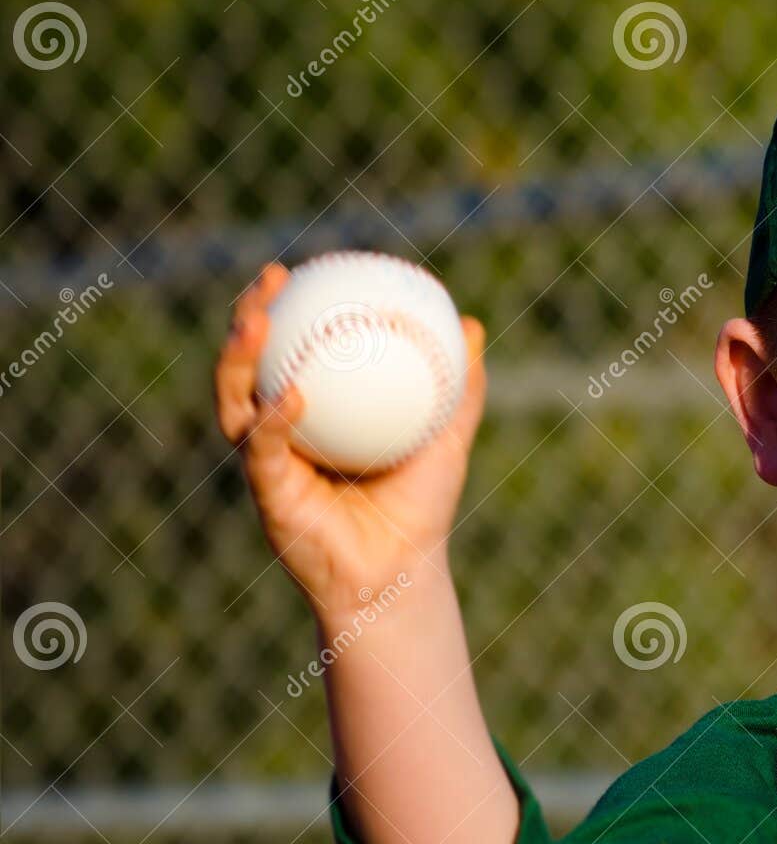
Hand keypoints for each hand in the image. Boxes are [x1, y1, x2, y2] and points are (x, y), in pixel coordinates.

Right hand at [213, 262, 487, 616]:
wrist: (402, 575)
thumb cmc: (421, 510)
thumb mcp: (448, 439)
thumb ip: (460, 387)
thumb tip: (472, 326)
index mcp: (316, 413)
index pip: (290, 346)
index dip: (287, 306)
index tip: (302, 268)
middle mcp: (282, 431)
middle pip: (248, 363)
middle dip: (247, 315)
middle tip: (271, 281)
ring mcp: (268, 460)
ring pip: (236, 399)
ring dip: (238, 358)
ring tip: (256, 323)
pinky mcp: (268, 492)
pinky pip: (265, 448)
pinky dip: (275, 420)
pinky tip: (292, 395)